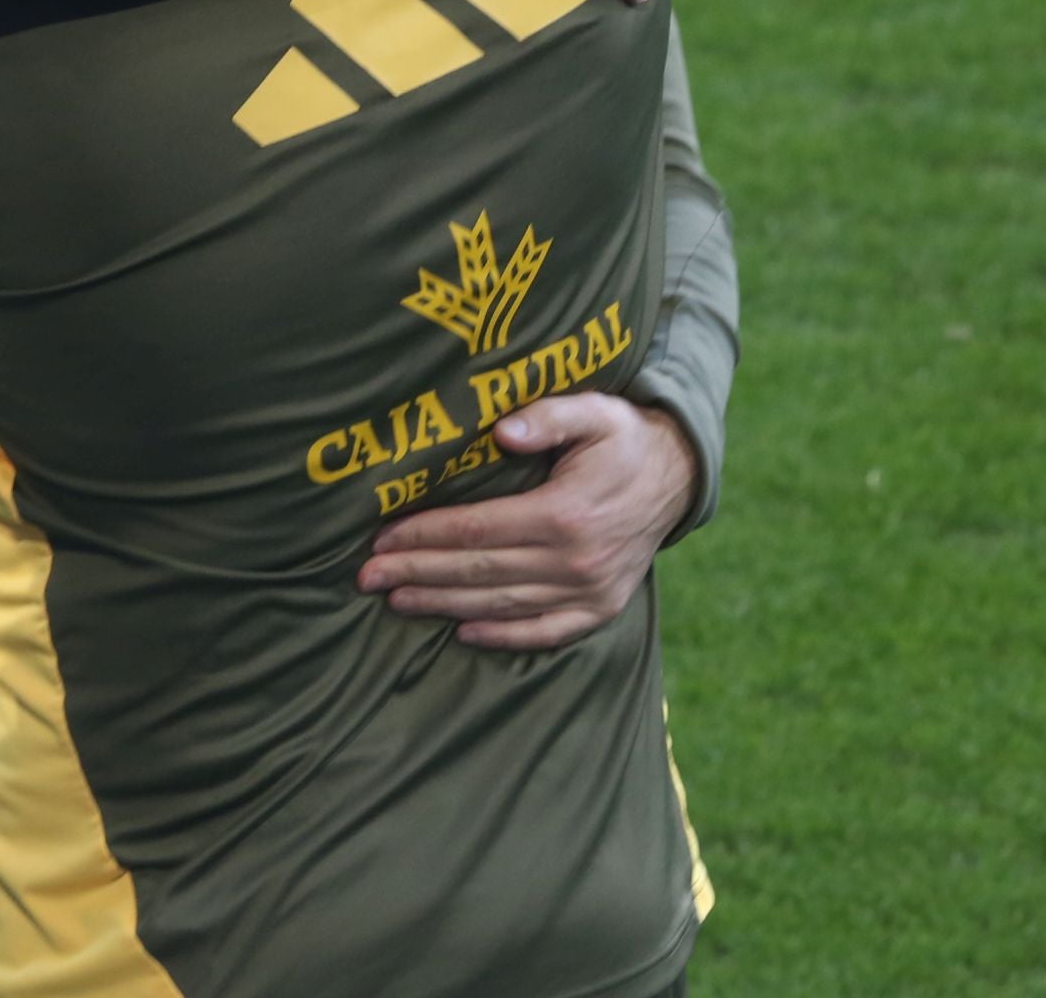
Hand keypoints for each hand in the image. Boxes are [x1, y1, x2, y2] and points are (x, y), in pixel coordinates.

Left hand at [356, 396, 698, 650]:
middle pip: (479, 570)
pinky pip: (545, 630)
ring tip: (396, 600)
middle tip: (367, 577)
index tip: (381, 537)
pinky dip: (504, 635)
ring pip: (501, 603)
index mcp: (565, 513)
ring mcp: (590, 591)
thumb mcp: (593, 411)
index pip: (477, 529)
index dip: (426, 534)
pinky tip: (463, 632)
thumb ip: (548, 416)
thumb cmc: (623, 437)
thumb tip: (502, 430)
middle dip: (417, 573)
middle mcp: (576, 560)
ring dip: (443, 604)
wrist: (678, 476)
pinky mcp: (601, 609)